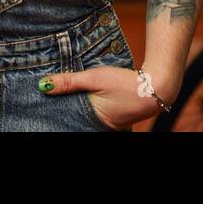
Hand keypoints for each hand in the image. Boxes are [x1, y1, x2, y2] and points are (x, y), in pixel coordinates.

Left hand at [37, 65, 156, 129]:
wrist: (159, 85)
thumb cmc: (126, 82)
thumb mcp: (95, 78)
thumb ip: (70, 81)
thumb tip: (43, 85)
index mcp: (96, 121)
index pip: (70, 119)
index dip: (59, 110)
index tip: (47, 103)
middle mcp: (105, 126)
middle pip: (80, 117)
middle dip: (69, 108)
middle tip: (54, 98)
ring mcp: (114, 122)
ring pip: (90, 114)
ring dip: (82, 104)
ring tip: (68, 94)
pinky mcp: (120, 115)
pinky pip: (101, 112)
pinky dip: (94, 104)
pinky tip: (89, 95)